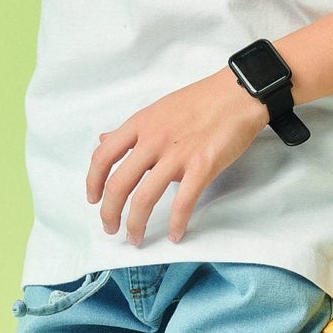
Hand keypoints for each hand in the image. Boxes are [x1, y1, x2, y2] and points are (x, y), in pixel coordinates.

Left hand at [86, 68, 266, 245]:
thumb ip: (131, 130)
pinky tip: (175, 234)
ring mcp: (177, 154)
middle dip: (110, 213)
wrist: (238, 94)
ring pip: (145, 198)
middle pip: (119, 184)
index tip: (94, 199)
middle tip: (111, 228)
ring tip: (136, 238)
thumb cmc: (202, 100)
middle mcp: (153, 140)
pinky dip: (176, 223)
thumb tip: (105, 141)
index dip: (93, 182)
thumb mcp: (157, 109)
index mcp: (140, 124)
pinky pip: (183, 202)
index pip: (103, 156)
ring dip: (136, 224)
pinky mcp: (203, 166)